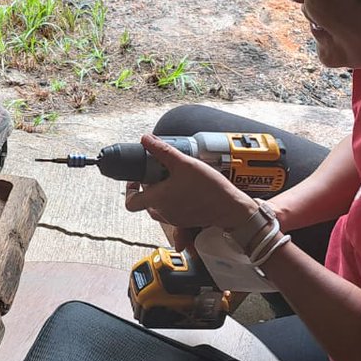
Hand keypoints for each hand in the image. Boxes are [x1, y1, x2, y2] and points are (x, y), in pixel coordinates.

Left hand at [124, 134, 257, 231]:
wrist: (231, 208)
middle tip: (157, 174)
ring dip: (161, 195)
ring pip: (159, 208)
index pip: (131, 202)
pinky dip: (173, 201)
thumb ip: (162, 151)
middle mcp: (164, 213)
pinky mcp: (186, 221)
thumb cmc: (209, 189)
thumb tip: (147, 140)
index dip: (129, 189)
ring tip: (172, 180)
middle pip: (145, 202)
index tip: (136, 179)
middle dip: (148, 187)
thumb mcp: (184, 163)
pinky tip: (184, 189)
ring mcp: (175, 219)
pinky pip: (172, 212)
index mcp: (158, 200)